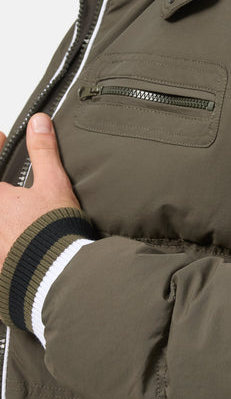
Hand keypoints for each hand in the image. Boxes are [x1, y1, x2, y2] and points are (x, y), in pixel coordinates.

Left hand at [0, 114, 79, 269]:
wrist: (57, 275)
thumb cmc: (52, 232)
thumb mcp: (53, 184)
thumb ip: (43, 153)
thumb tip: (39, 123)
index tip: (2, 139)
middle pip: (0, 196)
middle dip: (6, 187)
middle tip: (13, 184)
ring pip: (1, 223)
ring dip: (8, 214)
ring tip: (18, 214)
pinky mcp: (0, 267)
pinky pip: (2, 249)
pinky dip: (8, 240)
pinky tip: (17, 240)